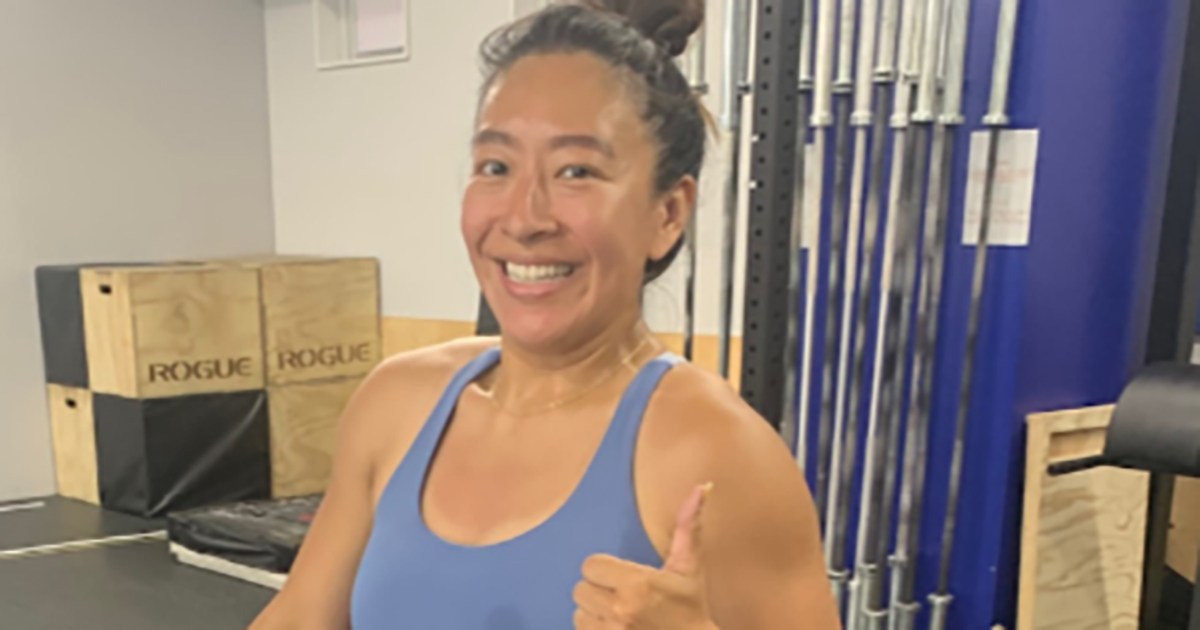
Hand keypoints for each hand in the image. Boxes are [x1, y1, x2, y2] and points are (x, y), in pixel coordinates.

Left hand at [572, 483, 716, 628]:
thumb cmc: (690, 607)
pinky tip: (616, 628)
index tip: (623, 576)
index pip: (590, 566)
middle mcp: (620, 610)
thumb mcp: (689, 567)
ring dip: (594, 612)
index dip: (605, 569)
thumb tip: (702, 487)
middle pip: (580, 589)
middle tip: (622, 595)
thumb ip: (689, 526)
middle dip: (599, 590)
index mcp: (637, 584)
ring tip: (619, 614)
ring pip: (579, 612)